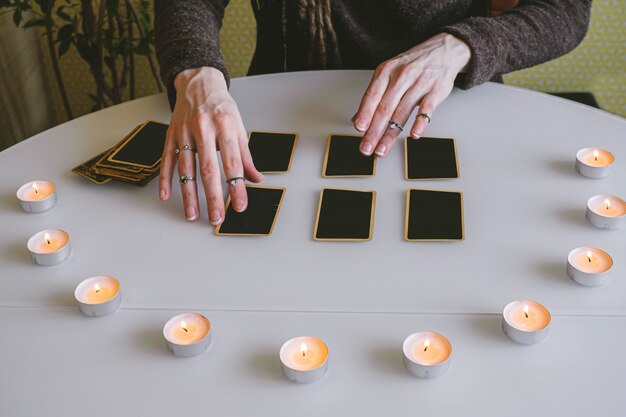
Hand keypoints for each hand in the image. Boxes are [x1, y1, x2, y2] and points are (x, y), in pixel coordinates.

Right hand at [159, 67, 263, 223]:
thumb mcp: (239, 126)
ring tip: (192, 214)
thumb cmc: (221, 106)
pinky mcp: (171, 134)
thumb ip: (246, 155)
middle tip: (216, 217)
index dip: (237, 186)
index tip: (240, 205)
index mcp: (225, 126)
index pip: (232, 162)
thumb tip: (256, 178)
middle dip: (212, 196)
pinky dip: (165, 178)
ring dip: (189, 194)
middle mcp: (204, 128)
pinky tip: (166, 195)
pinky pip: (166, 159)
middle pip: (208, 168)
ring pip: (186, 168)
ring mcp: (184, 132)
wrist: (198, 82)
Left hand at [352, 33, 470, 156]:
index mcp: (386, 71)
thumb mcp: (389, 72)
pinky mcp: (436, 91)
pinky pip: (426, 109)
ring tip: (382, 149)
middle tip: (366, 147)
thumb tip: (357, 118)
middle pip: (384, 108)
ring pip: (402, 112)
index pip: (372, 95)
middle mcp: (401, 77)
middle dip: (374, 131)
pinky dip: (420, 122)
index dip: (364, 113)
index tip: (359, 128)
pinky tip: (414, 134)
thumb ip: (374, 95)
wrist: (443, 49)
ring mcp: (419, 83)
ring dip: (390, 134)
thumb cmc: (413, 64)